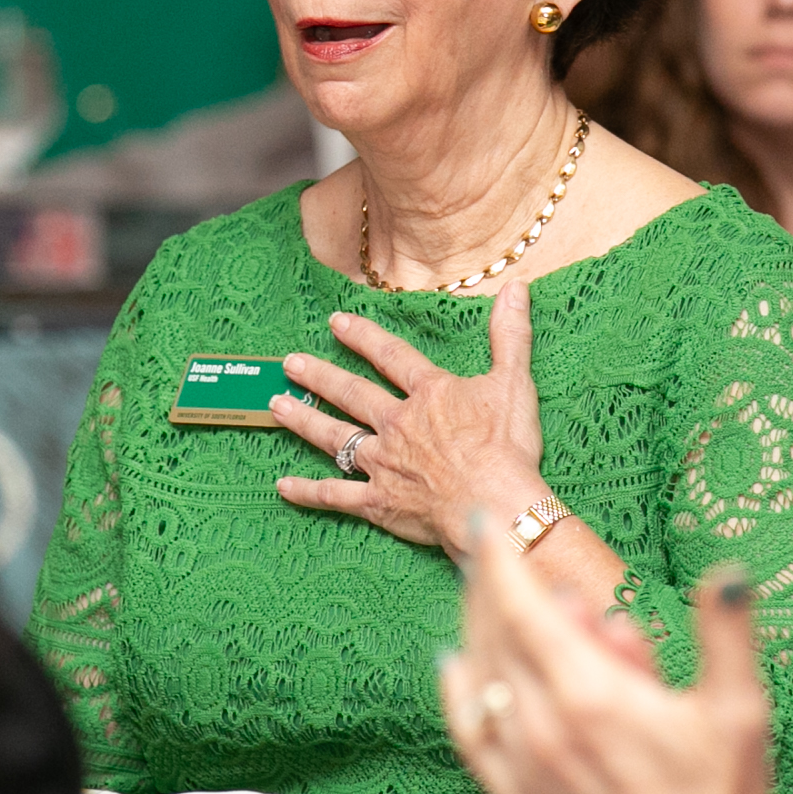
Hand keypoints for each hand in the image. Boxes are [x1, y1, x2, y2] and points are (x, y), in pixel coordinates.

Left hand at [272, 281, 547, 553]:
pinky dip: (308, 492)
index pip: (389, 356)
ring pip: (333, 437)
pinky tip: (283, 486)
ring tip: (277, 405)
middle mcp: (396, 424)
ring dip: (303, 420)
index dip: (362, 336)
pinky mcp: (378, 502)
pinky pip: (335, 495)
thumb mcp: (514, 382)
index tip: (335, 322)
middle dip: (318, 376)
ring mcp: (382, 463)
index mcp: (428, 394)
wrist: (494, 505)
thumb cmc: (506, 447)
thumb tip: (515, 288)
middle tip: (290, 363)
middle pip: (351, 394)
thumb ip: (510, 334)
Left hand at [442, 512, 789, 793]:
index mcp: (590, 694)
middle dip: (484, 582)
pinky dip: (456, 691)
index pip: (523, 607)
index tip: (487, 523)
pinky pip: (468, 734)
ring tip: (475, 593)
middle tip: (482, 545)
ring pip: (476, 679)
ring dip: (471, 628)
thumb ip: (727, 631)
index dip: (500, 560)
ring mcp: (524, 767)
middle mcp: (543, 727)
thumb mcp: (738, 707)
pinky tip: (454, 667)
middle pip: (491, 635)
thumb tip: (728, 572)